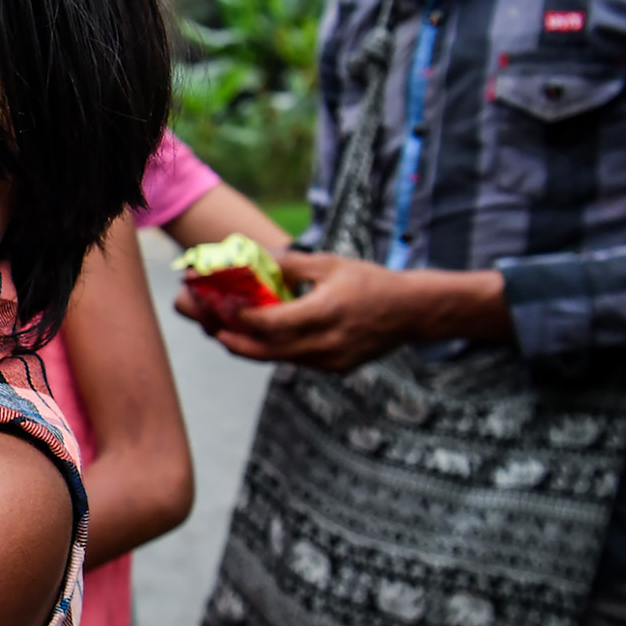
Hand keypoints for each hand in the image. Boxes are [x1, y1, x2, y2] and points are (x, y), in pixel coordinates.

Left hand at [192, 250, 417, 371]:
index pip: (274, 324)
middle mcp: (328, 341)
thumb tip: (250, 257)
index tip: (222, 307)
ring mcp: (332, 360)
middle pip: (269, 350)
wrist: (413, 311)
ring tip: (226, 333)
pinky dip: (275, 351)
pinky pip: (295, 361)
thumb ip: (289, 264)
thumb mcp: (329, 264)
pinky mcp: (335, 368)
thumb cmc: (370, 281)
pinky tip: (259, 339)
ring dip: (251, 348)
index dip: (244, 319)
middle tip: (212, 330)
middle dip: (236, 341)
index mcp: (327, 311)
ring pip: (279, 359)